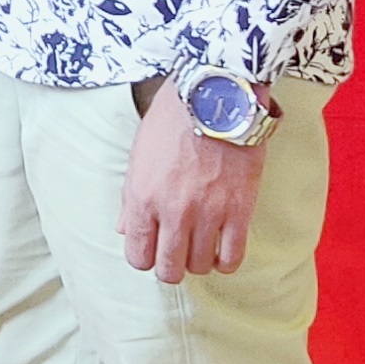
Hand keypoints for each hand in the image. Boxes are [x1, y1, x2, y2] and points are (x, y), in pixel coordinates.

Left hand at [121, 80, 266, 283]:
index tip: (154, 248)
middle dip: (171, 266)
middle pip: (169, 269)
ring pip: (200, 266)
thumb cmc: (174, 118)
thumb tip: (124, 229)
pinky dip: (226, 261)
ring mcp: (208, 213)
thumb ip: (130, 197)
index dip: (145, 257)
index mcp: (143, 197)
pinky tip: (223, 249)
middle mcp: (172, 211)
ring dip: (199, 260)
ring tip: (202, 243)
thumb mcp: (140, 153)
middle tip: (179, 252)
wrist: (217, 94)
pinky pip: (232, 257)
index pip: (138, 256)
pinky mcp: (239, 210)